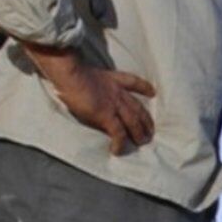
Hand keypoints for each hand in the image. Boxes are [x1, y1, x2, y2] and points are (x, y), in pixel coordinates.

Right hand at [26, 45, 158, 153]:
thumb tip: (86, 91)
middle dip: (146, 119)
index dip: (144, 88)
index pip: (133, 82)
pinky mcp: (106, 115)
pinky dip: (119, 143)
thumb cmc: (70, 71)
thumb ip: (91, 83)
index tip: (152, 92)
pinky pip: (117, 133)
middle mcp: (116, 92)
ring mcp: (113, 104)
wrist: (69, 74)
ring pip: (133, 121)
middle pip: (137, 106)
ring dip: (139, 133)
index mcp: (111, 79)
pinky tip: (118, 151)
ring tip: (143, 142)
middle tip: (151, 129)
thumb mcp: (85, 74)